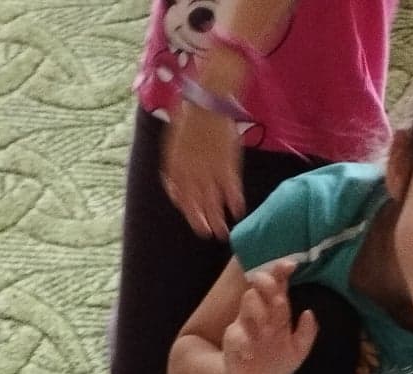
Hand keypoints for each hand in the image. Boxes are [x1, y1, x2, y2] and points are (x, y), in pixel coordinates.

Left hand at [162, 98, 243, 238]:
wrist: (208, 100)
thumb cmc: (191, 114)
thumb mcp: (174, 137)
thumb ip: (174, 160)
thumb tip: (174, 181)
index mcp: (175, 164)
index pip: (177, 193)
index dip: (184, 205)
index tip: (191, 213)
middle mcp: (190, 171)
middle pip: (194, 202)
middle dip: (199, 220)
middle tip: (205, 234)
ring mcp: (208, 170)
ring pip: (212, 200)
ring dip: (217, 218)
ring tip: (223, 234)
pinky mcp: (226, 165)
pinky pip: (230, 188)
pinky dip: (234, 200)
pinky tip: (238, 212)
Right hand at [220, 260, 317, 373]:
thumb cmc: (272, 364)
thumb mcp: (295, 353)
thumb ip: (306, 335)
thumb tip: (309, 313)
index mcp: (276, 313)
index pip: (278, 285)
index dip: (282, 272)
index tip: (291, 265)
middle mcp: (260, 313)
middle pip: (260, 285)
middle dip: (268, 283)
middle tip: (278, 298)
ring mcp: (244, 325)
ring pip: (248, 301)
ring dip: (259, 311)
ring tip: (267, 331)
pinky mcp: (232, 342)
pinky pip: (235, 335)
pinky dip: (242, 342)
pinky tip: (249, 353)